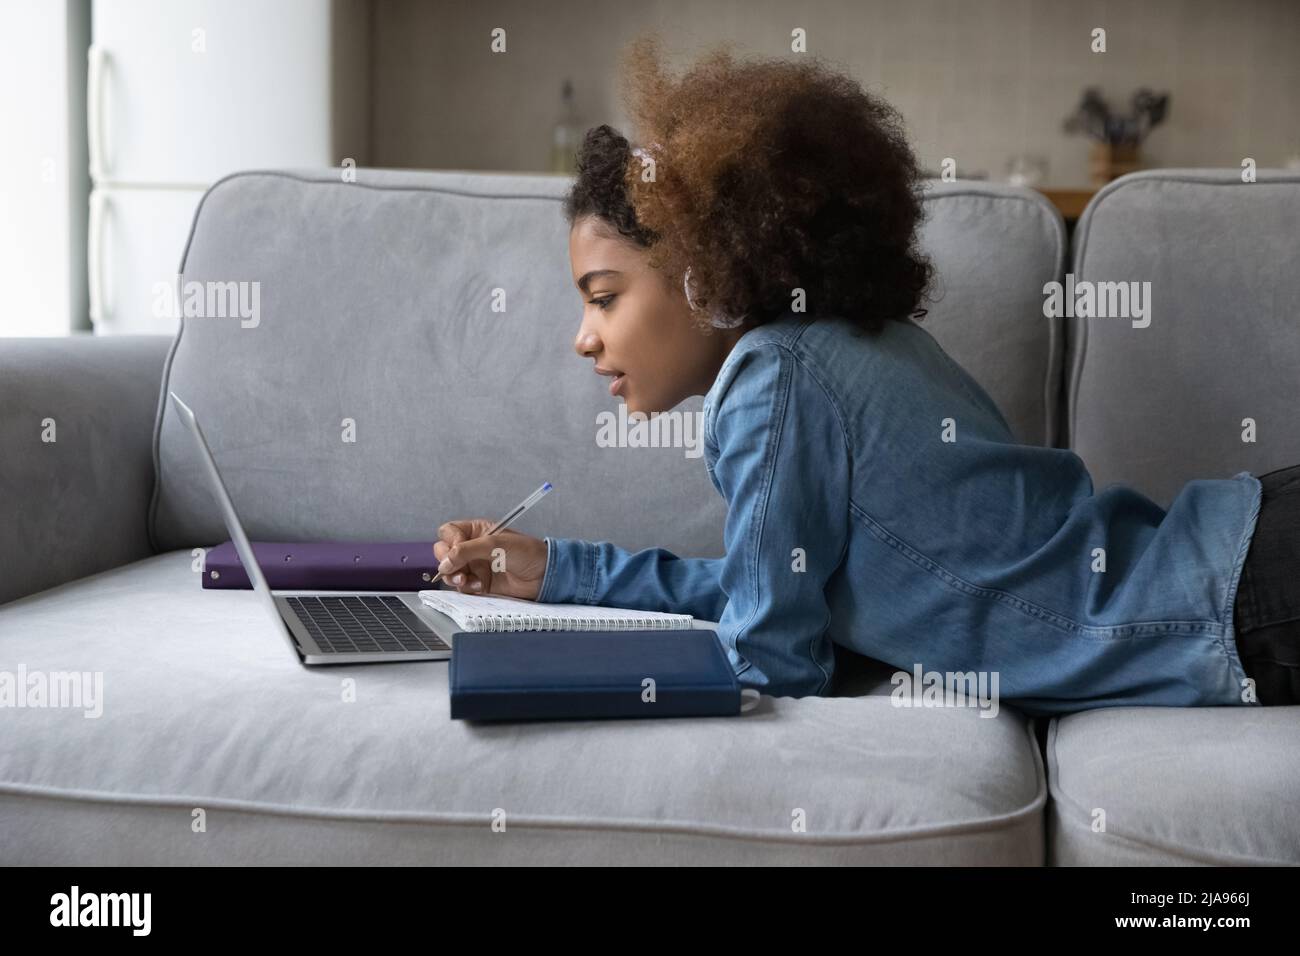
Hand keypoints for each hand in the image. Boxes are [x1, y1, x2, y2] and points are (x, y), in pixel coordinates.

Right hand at [432, 519, 547, 600]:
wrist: (544, 575)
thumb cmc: (527, 552)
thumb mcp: (495, 544)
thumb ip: (467, 551)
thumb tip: (445, 562)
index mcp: (477, 531)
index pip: (449, 532)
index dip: (449, 541)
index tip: (456, 549)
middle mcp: (472, 548)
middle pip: (444, 553)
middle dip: (446, 562)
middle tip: (455, 569)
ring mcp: (475, 567)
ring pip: (450, 571)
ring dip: (454, 576)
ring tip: (465, 580)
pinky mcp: (480, 584)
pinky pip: (462, 586)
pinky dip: (466, 587)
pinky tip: (479, 586)